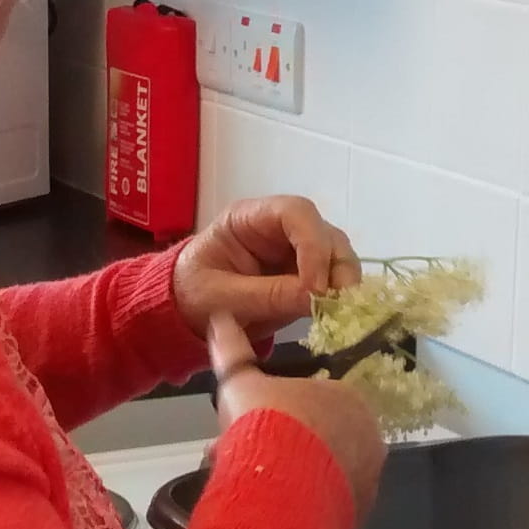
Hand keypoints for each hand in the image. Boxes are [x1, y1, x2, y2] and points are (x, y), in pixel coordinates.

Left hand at [174, 194, 361, 342]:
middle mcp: (279, 228)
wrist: (184, 312)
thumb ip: (266, 295)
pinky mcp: (305, 275)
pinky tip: (335, 315)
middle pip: (325, 233)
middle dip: (336, 265)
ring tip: (338, 311)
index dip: (313, 244)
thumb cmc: (193, 294)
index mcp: (249, 218)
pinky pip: (334, 280)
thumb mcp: (221, 298)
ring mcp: (295, 250)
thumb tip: (317, 298)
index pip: (295, 212)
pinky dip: (339, 296)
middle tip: (338, 302)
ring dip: (343, 282)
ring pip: (337, 255)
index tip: (314, 286)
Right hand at [209, 314, 384, 515]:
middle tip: (247, 454)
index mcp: (348, 396)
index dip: (280, 411)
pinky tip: (276, 501)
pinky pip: (330, 499)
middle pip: (322, 436)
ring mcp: (369, 474)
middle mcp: (368, 433)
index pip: (317, 399)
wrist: (281, 488)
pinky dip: (306, 499)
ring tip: (254, 481)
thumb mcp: (240, 382)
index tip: (253, 423)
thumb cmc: (266, 423)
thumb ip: (232, 350)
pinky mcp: (360, 508)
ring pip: (326, 469)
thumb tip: (219, 316)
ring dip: (293, 472)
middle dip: (284, 443)